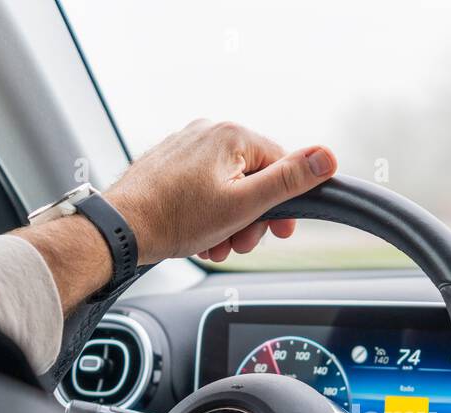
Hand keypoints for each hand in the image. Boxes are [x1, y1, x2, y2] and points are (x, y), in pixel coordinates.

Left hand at [105, 119, 336, 263]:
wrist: (122, 228)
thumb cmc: (176, 218)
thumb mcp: (244, 204)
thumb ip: (289, 181)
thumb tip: (327, 157)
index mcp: (232, 135)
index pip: (281, 165)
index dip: (284, 204)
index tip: (281, 232)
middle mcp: (208, 131)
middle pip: (254, 177)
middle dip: (252, 217)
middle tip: (239, 243)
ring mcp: (186, 145)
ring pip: (228, 185)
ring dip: (230, 221)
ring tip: (215, 243)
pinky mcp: (170, 162)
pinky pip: (204, 186)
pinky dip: (208, 213)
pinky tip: (200, 235)